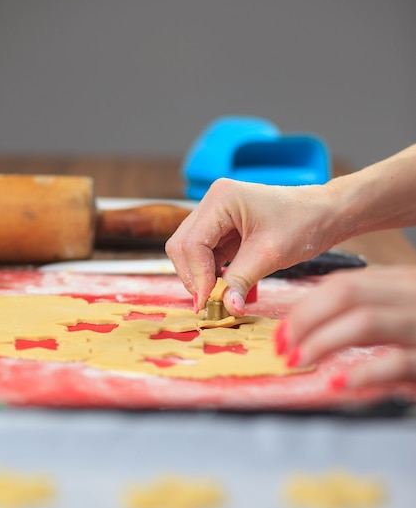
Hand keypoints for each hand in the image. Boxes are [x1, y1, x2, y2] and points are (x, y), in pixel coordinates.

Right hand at [166, 178, 334, 313]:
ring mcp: (217, 215)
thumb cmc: (303, 224)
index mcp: (221, 199)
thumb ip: (240, 281)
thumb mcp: (269, 255)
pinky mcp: (223, 228)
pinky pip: (205, 254)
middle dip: (193, 277)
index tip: (208, 302)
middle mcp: (213, 203)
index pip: (192, 243)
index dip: (197, 276)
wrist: (325, 215)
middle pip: (183, 246)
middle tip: (209, 303)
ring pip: (190, 251)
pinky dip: (210, 273)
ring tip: (217, 298)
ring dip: (200, 276)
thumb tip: (225, 308)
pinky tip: (223, 287)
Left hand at [276, 266, 415, 388]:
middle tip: (283, 345)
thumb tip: (314, 329)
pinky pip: (395, 363)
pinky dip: (361, 373)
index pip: (343, 283)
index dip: (305, 306)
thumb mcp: (402, 316)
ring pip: (365, 322)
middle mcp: (412, 294)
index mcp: (401, 282)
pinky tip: (337, 381)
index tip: (283, 329)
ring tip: (298, 360)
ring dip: (322, 341)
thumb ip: (368, 315)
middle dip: (305, 318)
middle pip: (347, 294)